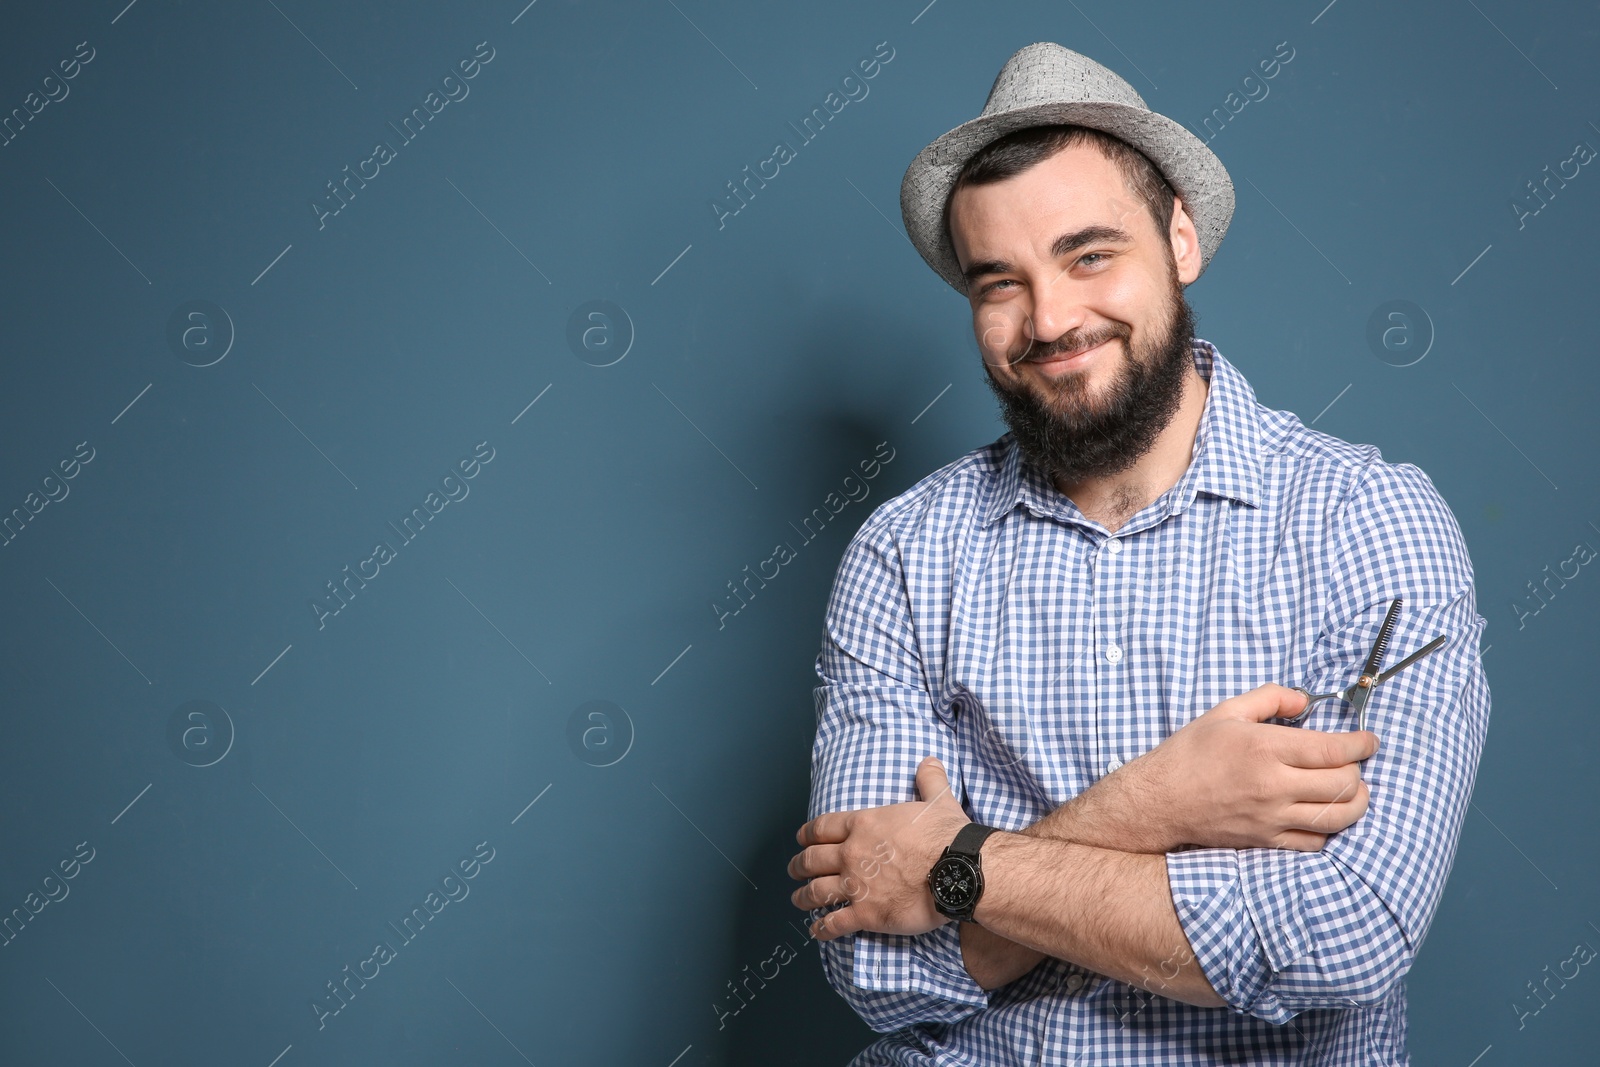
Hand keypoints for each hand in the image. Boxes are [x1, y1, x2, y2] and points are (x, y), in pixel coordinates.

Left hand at [788, 757, 969, 940]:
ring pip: (816, 892)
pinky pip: (835, 923)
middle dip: (798, 865)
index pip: (823, 827)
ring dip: (803, 897)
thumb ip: (929, 780)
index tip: (801, 838)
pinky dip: (822, 928)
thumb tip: (930, 761)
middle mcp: (852, 854)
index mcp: (864, 825)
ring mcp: (856, 885)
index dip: (808, 833)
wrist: (958, 870)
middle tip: (793, 869)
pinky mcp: (866, 914)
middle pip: (812, 860)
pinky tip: (816, 931)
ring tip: (798, 899)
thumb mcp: (938, 800)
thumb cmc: (947, 835)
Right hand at [1057, 684, 1377, 853]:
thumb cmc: (1189, 753)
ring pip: (1338, 816)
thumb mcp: (1225, 712)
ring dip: (1355, 802)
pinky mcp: (1267, 840)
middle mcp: (1273, 785)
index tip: (1369, 740)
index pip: (1334, 749)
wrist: (1159, 801)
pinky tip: (1324, 813)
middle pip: (1344, 783)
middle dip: (1359, 770)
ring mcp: (1272, 817)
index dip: (1362, 744)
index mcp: (1264, 748)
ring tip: (1351, 789)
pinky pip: (1316, 841)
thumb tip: (1305, 702)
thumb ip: (1269, 698)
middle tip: (1354, 761)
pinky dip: (1330, 828)